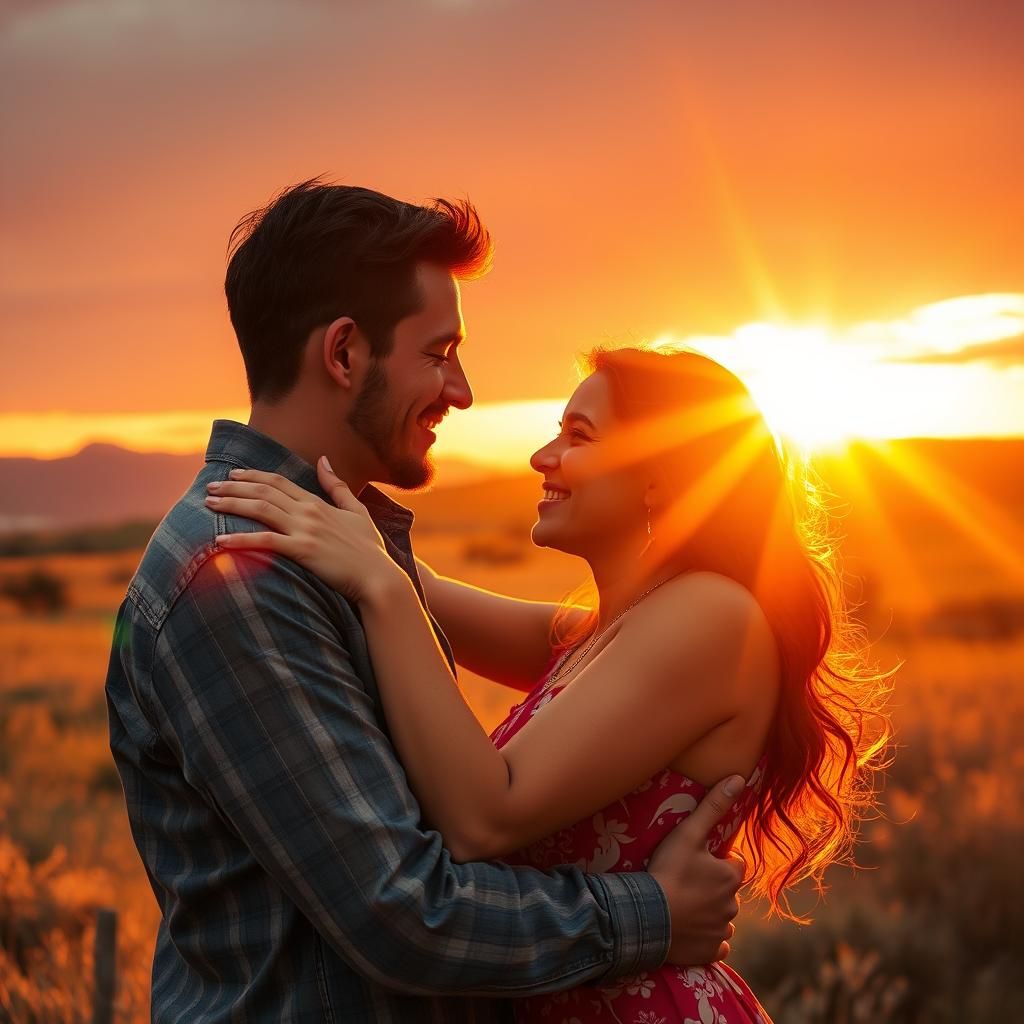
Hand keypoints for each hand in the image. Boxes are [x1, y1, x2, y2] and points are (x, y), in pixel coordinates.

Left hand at [205, 458, 399, 603]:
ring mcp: (305, 530)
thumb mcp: (357, 510)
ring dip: (231, 505)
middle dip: (233, 487)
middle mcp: (308, 512)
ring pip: (260, 510)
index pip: (278, 482)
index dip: (253, 476)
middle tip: (210, 486)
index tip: (232, 475)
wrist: (379, 578)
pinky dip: (241, 540)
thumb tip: (324, 460)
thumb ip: (337, 486)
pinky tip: (219, 541)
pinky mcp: (303, 551)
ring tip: (208, 503)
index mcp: (318, 502)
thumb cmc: (370, 549)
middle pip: (263, 492)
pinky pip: (266, 542)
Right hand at [647, 775, 745, 965]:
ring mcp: (721, 931)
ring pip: (723, 918)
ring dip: (711, 912)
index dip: (720, 861)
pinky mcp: (709, 952)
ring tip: (684, 905)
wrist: (649, 918)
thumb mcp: (688, 833)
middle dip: (714, 887)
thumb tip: (739, 778)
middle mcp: (732, 906)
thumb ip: (713, 805)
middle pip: (728, 892)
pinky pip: (717, 945)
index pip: (736, 865)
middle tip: (686, 882)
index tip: (699, 860)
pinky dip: (707, 939)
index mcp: (730, 877)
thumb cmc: (668, 871)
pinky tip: (690, 931)